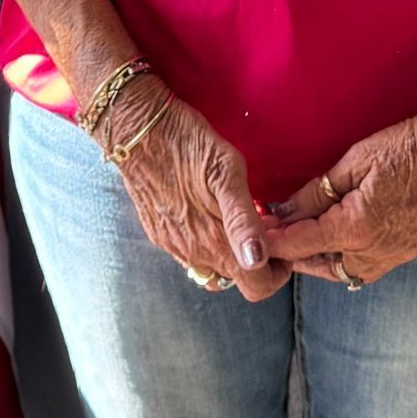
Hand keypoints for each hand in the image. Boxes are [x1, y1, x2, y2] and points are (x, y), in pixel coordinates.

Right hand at [106, 79, 288, 302]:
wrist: (136, 129)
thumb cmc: (187, 143)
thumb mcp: (226, 171)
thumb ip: (242, 220)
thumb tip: (256, 261)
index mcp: (213, 242)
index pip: (256, 288)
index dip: (277, 270)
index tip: (280, 240)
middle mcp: (191, 253)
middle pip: (236, 279)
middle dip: (256, 259)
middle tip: (261, 223)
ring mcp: (172, 244)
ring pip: (212, 267)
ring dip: (229, 250)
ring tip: (237, 215)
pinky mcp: (158, 232)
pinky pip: (190, 252)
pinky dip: (206, 241)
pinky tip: (208, 209)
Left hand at [264, 114, 416, 285]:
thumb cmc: (403, 150)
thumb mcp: (353, 163)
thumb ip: (315, 193)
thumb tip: (284, 211)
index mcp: (354, 229)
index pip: (299, 244)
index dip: (272, 241)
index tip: (252, 236)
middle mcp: (371, 253)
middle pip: (318, 266)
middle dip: (293, 254)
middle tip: (275, 235)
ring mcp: (390, 257)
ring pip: (341, 272)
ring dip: (319, 259)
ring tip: (303, 238)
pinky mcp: (404, 254)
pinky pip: (364, 267)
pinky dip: (344, 258)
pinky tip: (337, 240)